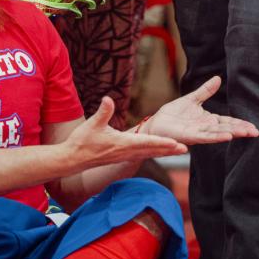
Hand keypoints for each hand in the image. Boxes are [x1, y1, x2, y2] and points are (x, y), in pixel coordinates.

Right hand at [62, 96, 185, 171]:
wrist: (73, 159)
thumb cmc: (82, 141)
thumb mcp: (92, 124)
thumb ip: (103, 112)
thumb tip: (108, 99)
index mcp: (122, 144)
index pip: (146, 143)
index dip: (162, 142)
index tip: (175, 143)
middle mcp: (127, 152)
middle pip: (152, 151)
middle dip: (169, 150)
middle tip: (185, 149)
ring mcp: (125, 156)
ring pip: (150, 154)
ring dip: (165, 152)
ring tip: (179, 150)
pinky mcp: (123, 157)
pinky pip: (143, 155)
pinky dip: (155, 153)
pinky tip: (162, 151)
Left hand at [149, 76, 258, 145]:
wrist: (156, 124)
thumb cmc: (173, 114)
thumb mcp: (192, 99)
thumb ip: (205, 91)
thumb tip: (218, 78)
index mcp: (208, 120)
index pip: (228, 121)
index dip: (240, 123)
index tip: (254, 125)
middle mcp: (206, 128)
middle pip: (227, 128)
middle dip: (242, 130)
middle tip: (256, 131)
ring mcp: (199, 133)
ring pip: (219, 133)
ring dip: (233, 133)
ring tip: (247, 133)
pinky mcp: (190, 136)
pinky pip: (205, 136)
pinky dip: (217, 136)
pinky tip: (228, 136)